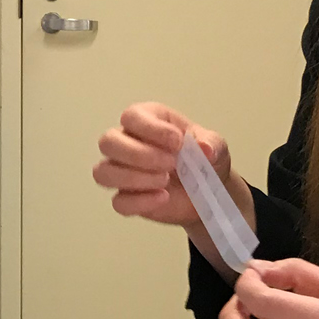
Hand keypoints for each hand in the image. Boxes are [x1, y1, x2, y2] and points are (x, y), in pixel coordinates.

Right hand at [94, 102, 237, 226]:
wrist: (210, 192)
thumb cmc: (205, 159)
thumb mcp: (216, 146)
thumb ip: (211, 144)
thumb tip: (204, 149)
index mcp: (147, 120)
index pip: (131, 116)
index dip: (151, 129)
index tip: (178, 142)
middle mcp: (128, 142)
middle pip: (108, 142)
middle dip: (138, 154)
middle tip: (171, 164)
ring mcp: (123, 171)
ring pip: (103, 172)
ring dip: (133, 178)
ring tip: (164, 181)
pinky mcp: (127, 198)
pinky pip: (118, 202)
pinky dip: (140, 202)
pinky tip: (163, 198)